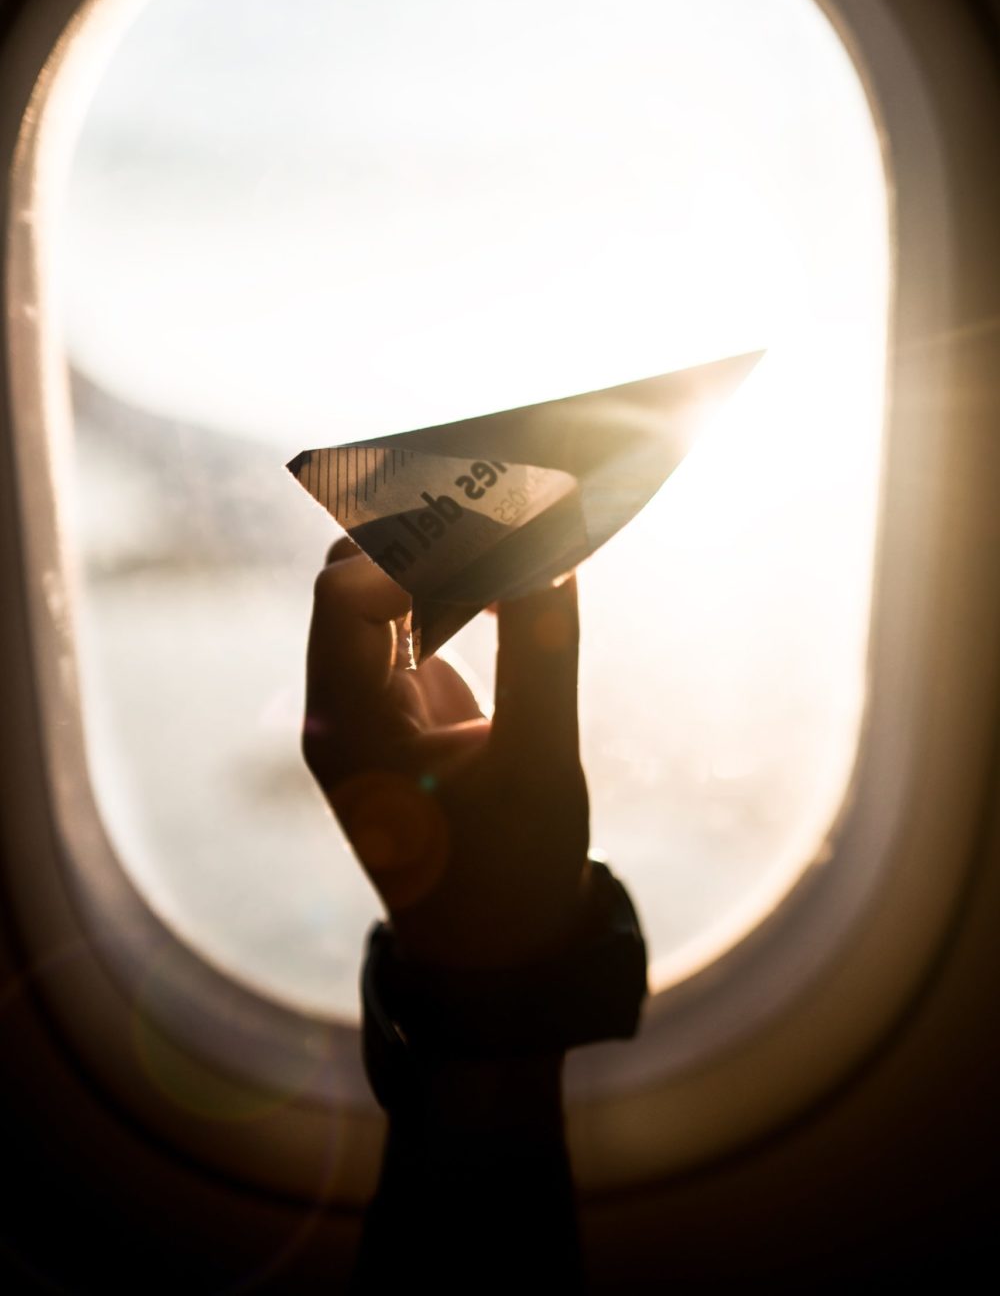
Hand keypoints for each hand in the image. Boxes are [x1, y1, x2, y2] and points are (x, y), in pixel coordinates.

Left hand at [302, 539, 590, 968]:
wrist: (500, 951)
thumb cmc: (515, 869)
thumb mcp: (540, 761)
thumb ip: (540, 650)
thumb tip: (548, 550)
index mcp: (347, 725)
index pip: (345, 596)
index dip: (411, 553)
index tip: (495, 539)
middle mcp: (340, 707)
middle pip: (350, 581)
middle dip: (421, 539)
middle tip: (507, 510)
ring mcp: (367, 706)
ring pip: (378, 596)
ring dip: (438, 560)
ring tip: (516, 538)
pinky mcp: (401, 709)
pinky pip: (411, 624)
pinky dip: (454, 592)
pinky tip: (511, 583)